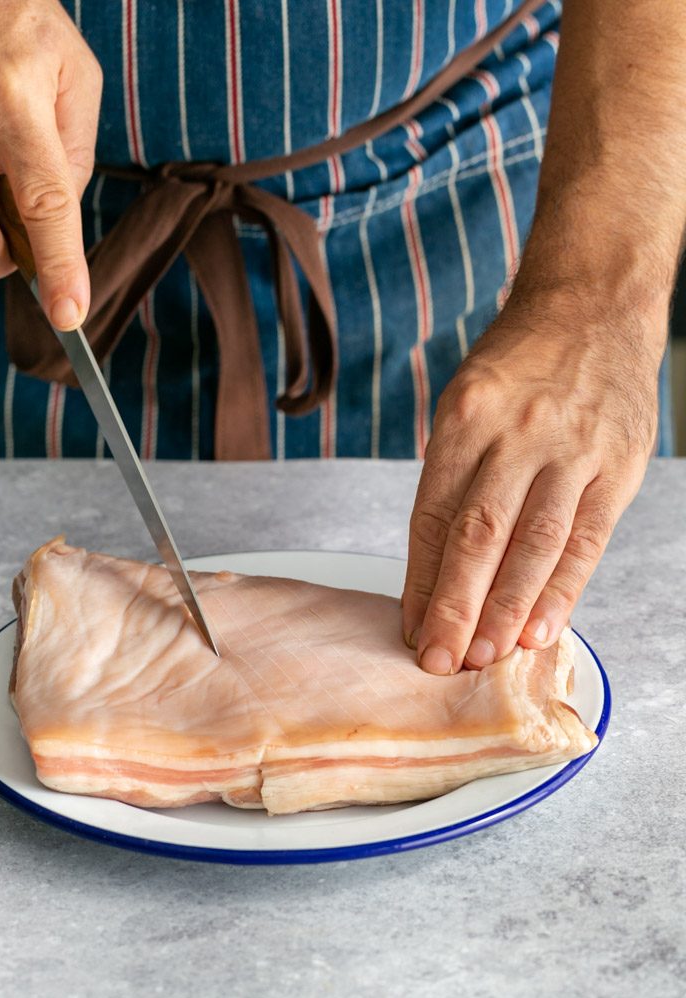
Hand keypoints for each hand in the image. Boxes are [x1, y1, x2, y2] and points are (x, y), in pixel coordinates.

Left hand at [402, 288, 660, 673]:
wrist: (593, 307)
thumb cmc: (518, 365)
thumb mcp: (465, 403)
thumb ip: (453, 478)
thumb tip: (434, 566)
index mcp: (464, 419)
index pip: (433, 515)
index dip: (420, 580)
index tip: (411, 628)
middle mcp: (516, 434)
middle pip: (478, 535)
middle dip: (455, 605)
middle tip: (438, 660)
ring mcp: (571, 450)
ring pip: (533, 544)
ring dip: (506, 608)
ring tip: (483, 656)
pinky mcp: (617, 466)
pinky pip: (586, 538)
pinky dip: (563, 588)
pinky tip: (542, 629)